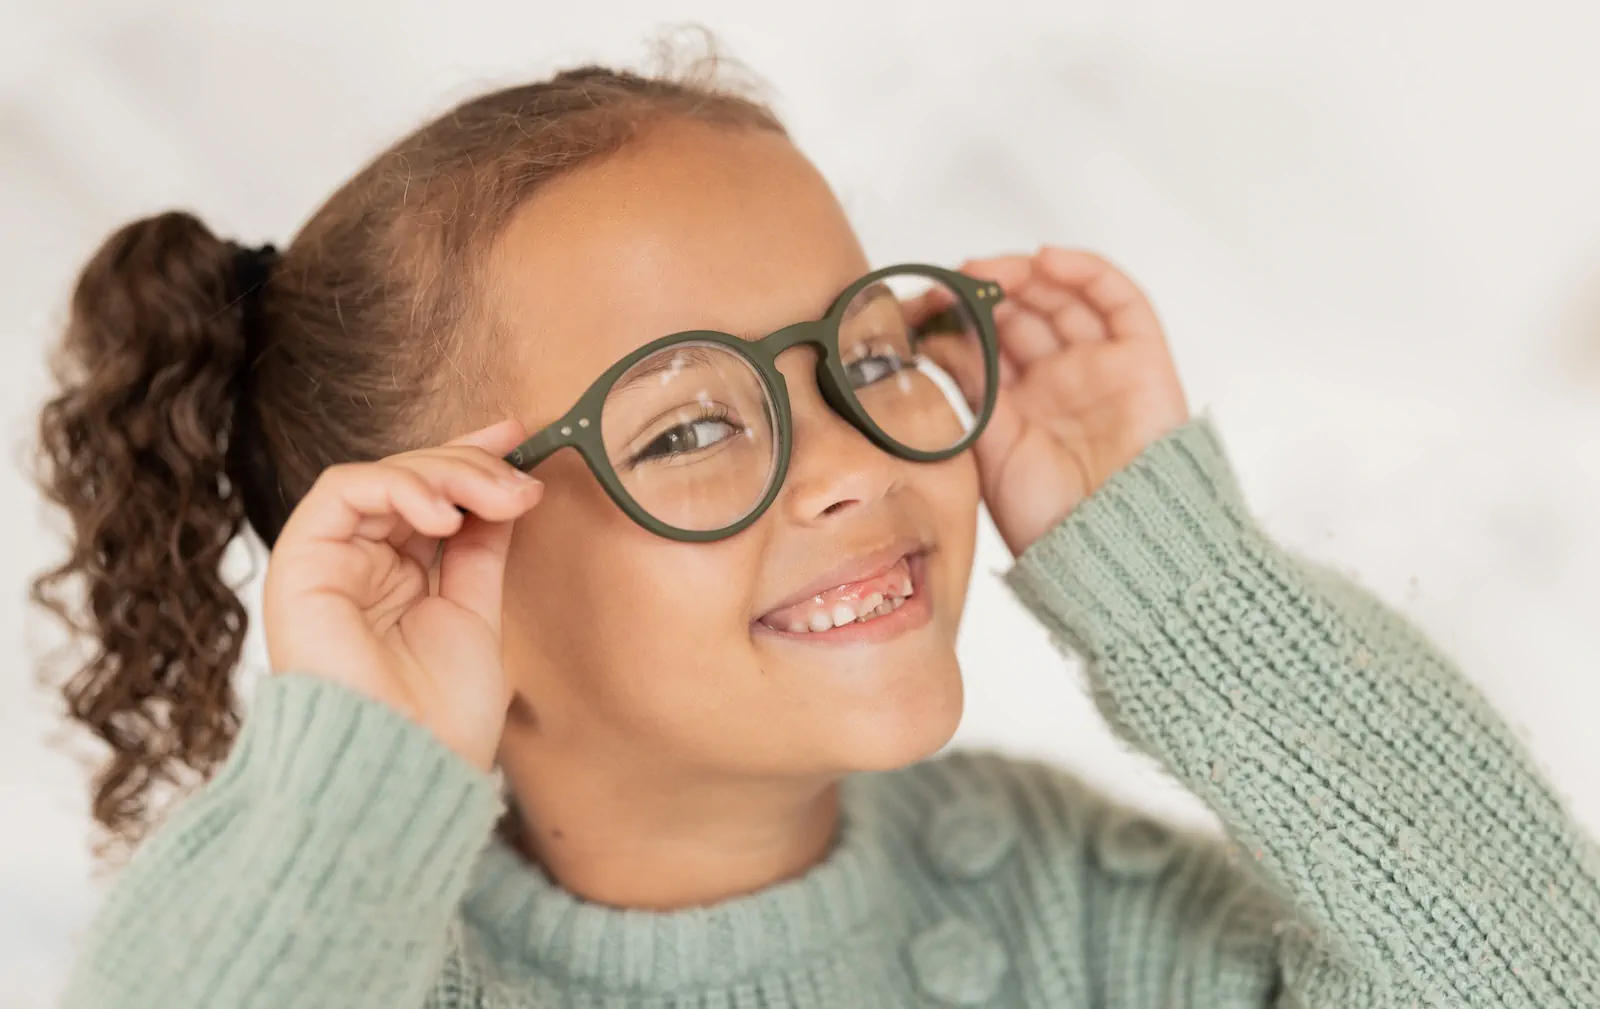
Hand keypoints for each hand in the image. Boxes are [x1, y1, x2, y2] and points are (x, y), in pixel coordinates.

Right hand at [262, 419, 542, 770]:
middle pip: (409, 481)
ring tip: (493, 498)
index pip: (429, 498)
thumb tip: (508, 488)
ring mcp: (329, 563)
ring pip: (380, 477)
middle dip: (471, 466)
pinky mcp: (300, 563)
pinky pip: (342, 491)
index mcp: (397, 580)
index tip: (521, 436)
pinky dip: (398, 486)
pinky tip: (443, 514)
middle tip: (520, 481)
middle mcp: (359, 566)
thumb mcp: (477, 615)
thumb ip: (481, 550)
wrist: (405, 773)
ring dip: (445, 474)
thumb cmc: (439, 719)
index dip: (470, 459)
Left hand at [958, 246, 1189, 556]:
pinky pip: (1119, 301)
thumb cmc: (1050, 520)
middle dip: (988, 291)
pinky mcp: (1140, 359)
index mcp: (1018, 408)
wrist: (1110, 548)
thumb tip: (936, 335)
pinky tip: (1047, 261)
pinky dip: (1086, 272)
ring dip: (1027, 275)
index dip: (960, 316)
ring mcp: (1099, 368)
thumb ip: (969, 387)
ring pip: (1064, 299)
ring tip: (990, 272)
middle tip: (956, 281)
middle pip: (1024, 313)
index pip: (988, 342)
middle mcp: (1058, 383)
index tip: (927, 300)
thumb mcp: (990, 446)